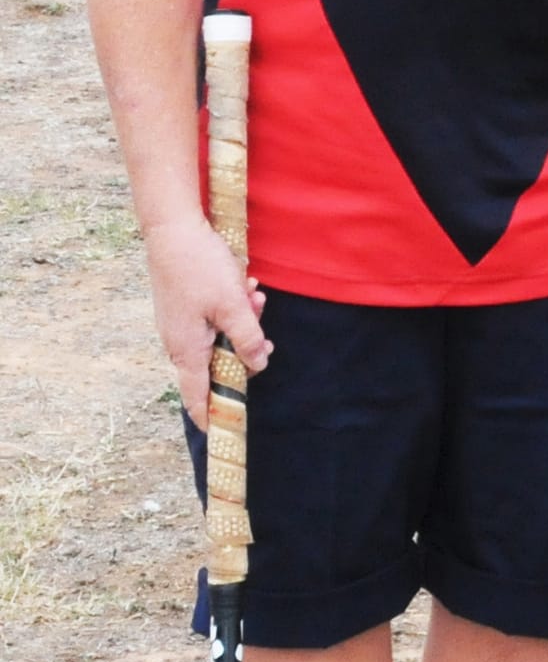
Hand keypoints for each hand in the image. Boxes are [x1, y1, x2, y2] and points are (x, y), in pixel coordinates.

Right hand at [145, 214, 270, 428]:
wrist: (173, 229)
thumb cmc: (201, 268)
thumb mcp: (233, 306)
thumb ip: (247, 340)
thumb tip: (256, 366)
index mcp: (187, 349)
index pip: (197, 396)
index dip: (211, 415)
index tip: (223, 432)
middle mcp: (179, 342)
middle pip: (220, 362)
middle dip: (246, 346)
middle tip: (260, 321)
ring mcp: (180, 324)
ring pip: (221, 336)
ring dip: (243, 320)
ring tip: (252, 293)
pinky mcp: (185, 307)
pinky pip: (215, 317)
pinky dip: (232, 306)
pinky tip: (244, 284)